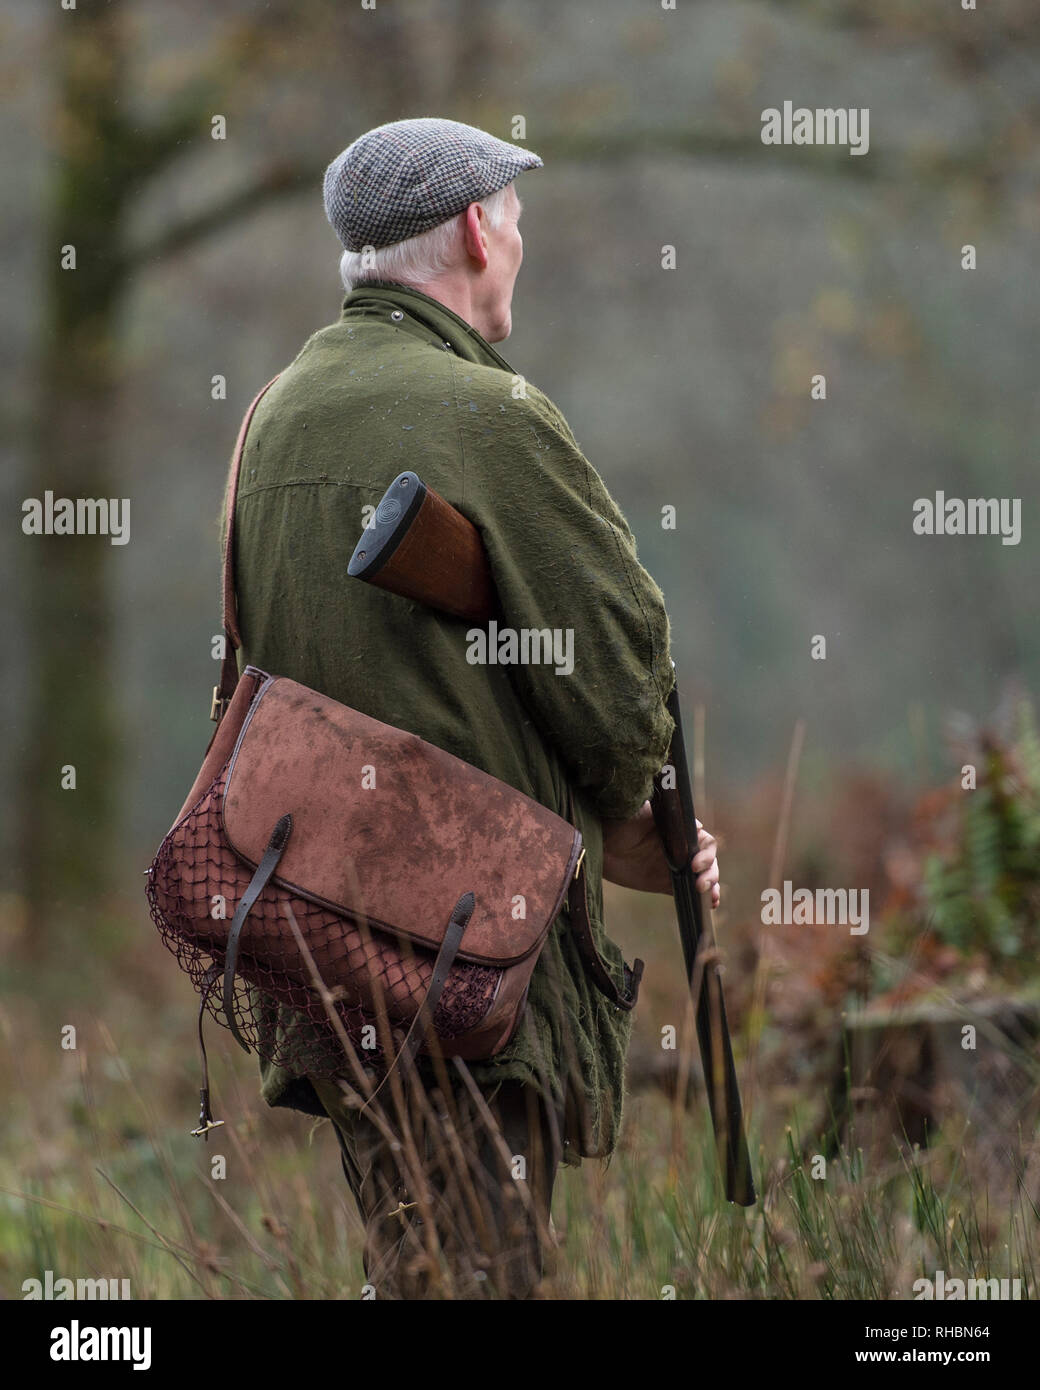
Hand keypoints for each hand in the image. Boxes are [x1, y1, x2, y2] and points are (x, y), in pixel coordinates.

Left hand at [601, 801, 720, 903]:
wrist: (597, 841)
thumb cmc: (618, 819)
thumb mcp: (642, 811)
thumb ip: (666, 816)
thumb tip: (698, 824)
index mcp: (680, 830)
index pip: (704, 841)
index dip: (705, 853)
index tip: (694, 864)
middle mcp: (681, 847)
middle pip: (707, 861)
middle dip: (710, 873)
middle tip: (700, 885)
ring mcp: (675, 866)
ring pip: (703, 876)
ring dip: (711, 886)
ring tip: (710, 898)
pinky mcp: (665, 883)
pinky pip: (689, 891)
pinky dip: (701, 899)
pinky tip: (709, 905)